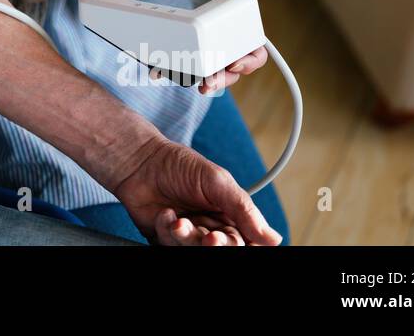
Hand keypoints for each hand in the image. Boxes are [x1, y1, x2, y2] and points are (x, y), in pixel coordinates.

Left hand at [112, 136, 281, 245]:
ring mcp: (187, 235)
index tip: (234, 240)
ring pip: (195, 251)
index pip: (245, 241)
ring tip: (179, 221)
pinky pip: (170, 246)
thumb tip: (273, 238)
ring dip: (187, 238)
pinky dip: (167, 230)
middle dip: (215, 245)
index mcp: (229, 214)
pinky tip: (164, 213)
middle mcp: (210, 227)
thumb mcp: (217, 181)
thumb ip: (244, 209)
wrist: (140, 161)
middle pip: (222, 249)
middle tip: (209, 236)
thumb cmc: (179, 165)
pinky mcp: (165, 238)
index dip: (242, 244)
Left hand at [171, 0, 267, 94]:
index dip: (249, 62)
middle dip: (224, 80)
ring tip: (198, 84)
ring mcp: (204, 53)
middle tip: (210, 82)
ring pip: (212, 77)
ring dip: (207, 84)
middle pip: (234, 72)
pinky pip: (184, 70)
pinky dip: (176, 74)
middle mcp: (223, 45)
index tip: (234, 63)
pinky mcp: (184, 55)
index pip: (254, 53)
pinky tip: (165, 73)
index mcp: (237, 30)